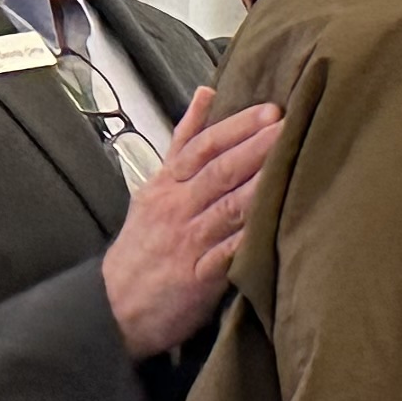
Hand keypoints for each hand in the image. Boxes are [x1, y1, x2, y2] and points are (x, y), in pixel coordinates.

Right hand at [102, 85, 281, 357]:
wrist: (111, 307)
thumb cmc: (143, 245)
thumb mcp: (155, 188)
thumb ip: (183, 144)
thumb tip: (207, 94)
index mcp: (166, 186)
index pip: (201, 147)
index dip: (236, 128)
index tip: (269, 110)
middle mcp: (176, 209)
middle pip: (218, 171)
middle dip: (254, 147)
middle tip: (287, 125)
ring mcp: (188, 243)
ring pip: (228, 207)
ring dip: (260, 183)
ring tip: (290, 161)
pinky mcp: (198, 277)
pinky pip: (229, 253)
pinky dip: (251, 237)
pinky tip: (277, 223)